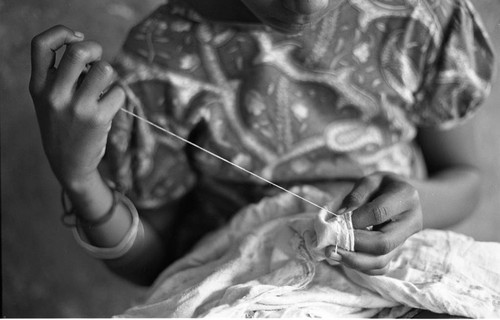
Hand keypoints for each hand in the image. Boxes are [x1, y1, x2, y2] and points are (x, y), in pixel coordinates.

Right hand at [29, 25, 124, 189]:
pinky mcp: (97, 119)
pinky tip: (107, 107)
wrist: (68, 164)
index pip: (41, 44)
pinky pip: (118, 91)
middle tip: (97, 60)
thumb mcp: (49, 99)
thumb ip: (60, 74)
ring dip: (109, 74)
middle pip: (79, 51)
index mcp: (38, 86)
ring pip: (105, 69)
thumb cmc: (63, 124)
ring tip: (102, 87)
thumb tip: (89, 50)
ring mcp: (76, 107)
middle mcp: (54, 95)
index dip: (61, 32)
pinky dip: (117, 96)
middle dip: (95, 48)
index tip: (76, 38)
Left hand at [327, 172, 422, 274]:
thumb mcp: (371, 180)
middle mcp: (410, 223)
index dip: (355, 219)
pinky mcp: (396, 252)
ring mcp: (404, 241)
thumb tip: (341, 215)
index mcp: (406, 197)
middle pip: (383, 243)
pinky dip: (360, 266)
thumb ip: (357, 194)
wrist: (403, 196)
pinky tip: (343, 258)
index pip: (379, 213)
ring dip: (354, 260)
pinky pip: (380, 267)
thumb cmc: (383, 186)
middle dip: (354, 245)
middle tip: (331, 244)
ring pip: (381, 261)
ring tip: (332, 254)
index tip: (337, 221)